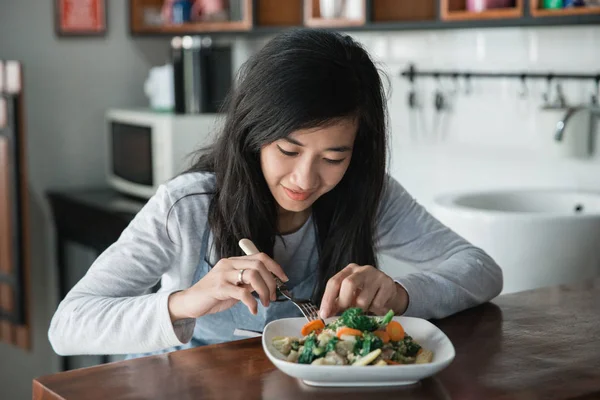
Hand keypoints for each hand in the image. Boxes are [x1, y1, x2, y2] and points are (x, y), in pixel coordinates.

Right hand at [168, 253, 288, 320]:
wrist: (190, 302)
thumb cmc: (213, 295)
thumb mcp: (234, 286)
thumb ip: (248, 283)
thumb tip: (267, 284)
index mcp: (233, 261)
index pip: (260, 257)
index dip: (275, 267)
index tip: (284, 278)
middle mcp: (228, 264)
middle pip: (259, 265)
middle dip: (271, 282)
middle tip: (273, 297)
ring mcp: (223, 275)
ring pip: (252, 275)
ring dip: (264, 290)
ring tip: (265, 303)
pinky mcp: (219, 288)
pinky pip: (242, 293)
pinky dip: (252, 302)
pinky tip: (253, 309)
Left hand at [319, 264, 408, 318]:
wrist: (389, 292)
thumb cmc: (365, 293)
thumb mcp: (350, 295)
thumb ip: (337, 303)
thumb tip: (324, 315)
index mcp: (349, 270)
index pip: (334, 282)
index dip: (328, 299)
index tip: (324, 314)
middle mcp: (362, 270)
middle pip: (348, 284)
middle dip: (344, 302)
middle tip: (345, 314)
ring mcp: (376, 275)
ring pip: (363, 299)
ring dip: (361, 310)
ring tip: (365, 310)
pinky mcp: (388, 284)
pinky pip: (377, 304)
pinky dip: (374, 311)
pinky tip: (376, 307)